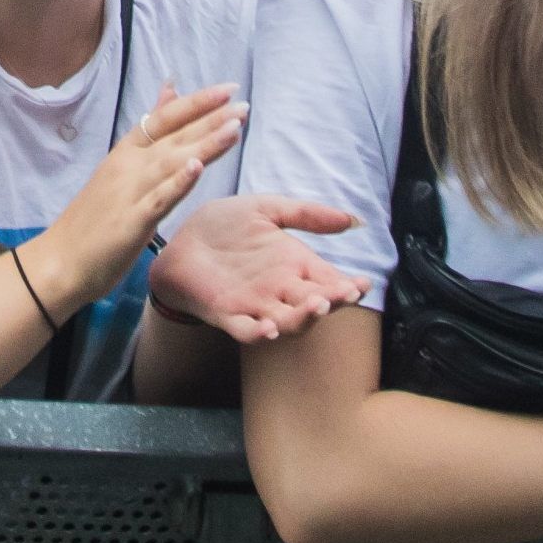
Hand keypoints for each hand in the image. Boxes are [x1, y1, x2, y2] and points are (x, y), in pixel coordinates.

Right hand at [21, 83, 244, 323]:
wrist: (60, 261)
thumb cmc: (93, 218)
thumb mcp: (120, 167)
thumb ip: (150, 132)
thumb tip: (170, 91)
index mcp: (126, 152)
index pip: (164, 118)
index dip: (197, 102)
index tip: (229, 88)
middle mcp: (128, 166)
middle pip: (174, 136)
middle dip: (210, 119)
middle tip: (243, 104)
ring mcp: (129, 192)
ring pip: (171, 162)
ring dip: (203, 144)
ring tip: (234, 128)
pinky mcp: (131, 222)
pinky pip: (158, 200)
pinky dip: (177, 183)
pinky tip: (196, 168)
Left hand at [144, 194, 363, 343]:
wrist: (178, 240)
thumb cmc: (223, 226)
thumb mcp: (266, 209)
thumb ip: (306, 214)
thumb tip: (354, 219)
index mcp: (294, 265)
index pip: (329, 281)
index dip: (348, 285)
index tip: (364, 283)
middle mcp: (280, 290)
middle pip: (315, 304)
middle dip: (332, 301)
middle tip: (344, 293)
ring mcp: (255, 305)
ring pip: (288, 321)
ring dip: (303, 317)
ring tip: (316, 305)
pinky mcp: (227, 314)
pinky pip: (247, 330)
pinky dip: (259, 333)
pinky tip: (270, 328)